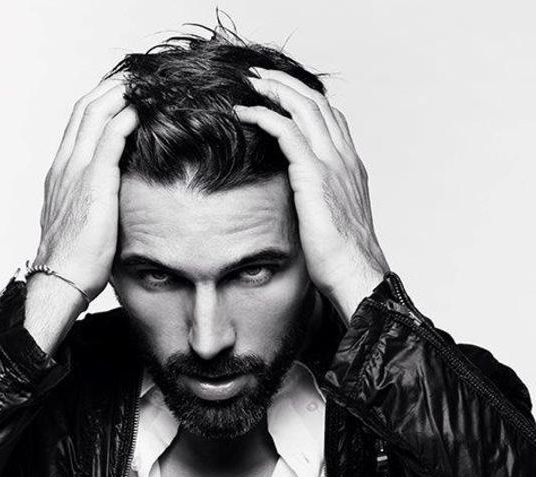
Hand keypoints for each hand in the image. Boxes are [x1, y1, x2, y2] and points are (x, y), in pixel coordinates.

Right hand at [33, 76, 138, 304]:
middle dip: (110, 88)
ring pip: (94, 115)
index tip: (119, 93)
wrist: (60, 280)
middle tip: (135, 78)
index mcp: (60, 175)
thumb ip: (93, 205)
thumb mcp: (81, 225)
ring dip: (118, 95)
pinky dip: (125, 119)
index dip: (98, 103)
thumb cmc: (73, 262)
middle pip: (84, 110)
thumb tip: (111, 205)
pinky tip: (141, 111)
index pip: (77, 125)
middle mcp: (64, 167)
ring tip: (141, 85)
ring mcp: (76, 172)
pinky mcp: (93, 183)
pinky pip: (110, 139)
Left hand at [234, 68, 388, 321]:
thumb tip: (303, 208)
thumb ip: (320, 203)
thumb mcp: (332, 223)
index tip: (284, 92)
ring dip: (275, 90)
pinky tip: (247, 112)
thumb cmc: (343, 260)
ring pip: (303, 108)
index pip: (332, 118)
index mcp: (351, 167)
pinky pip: (287, 131)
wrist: (355, 273)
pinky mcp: (314, 175)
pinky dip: (266, 115)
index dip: (308, 99)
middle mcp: (345, 158)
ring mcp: (332, 163)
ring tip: (251, 83)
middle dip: (287, 84)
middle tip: (261, 76)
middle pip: (317, 103)